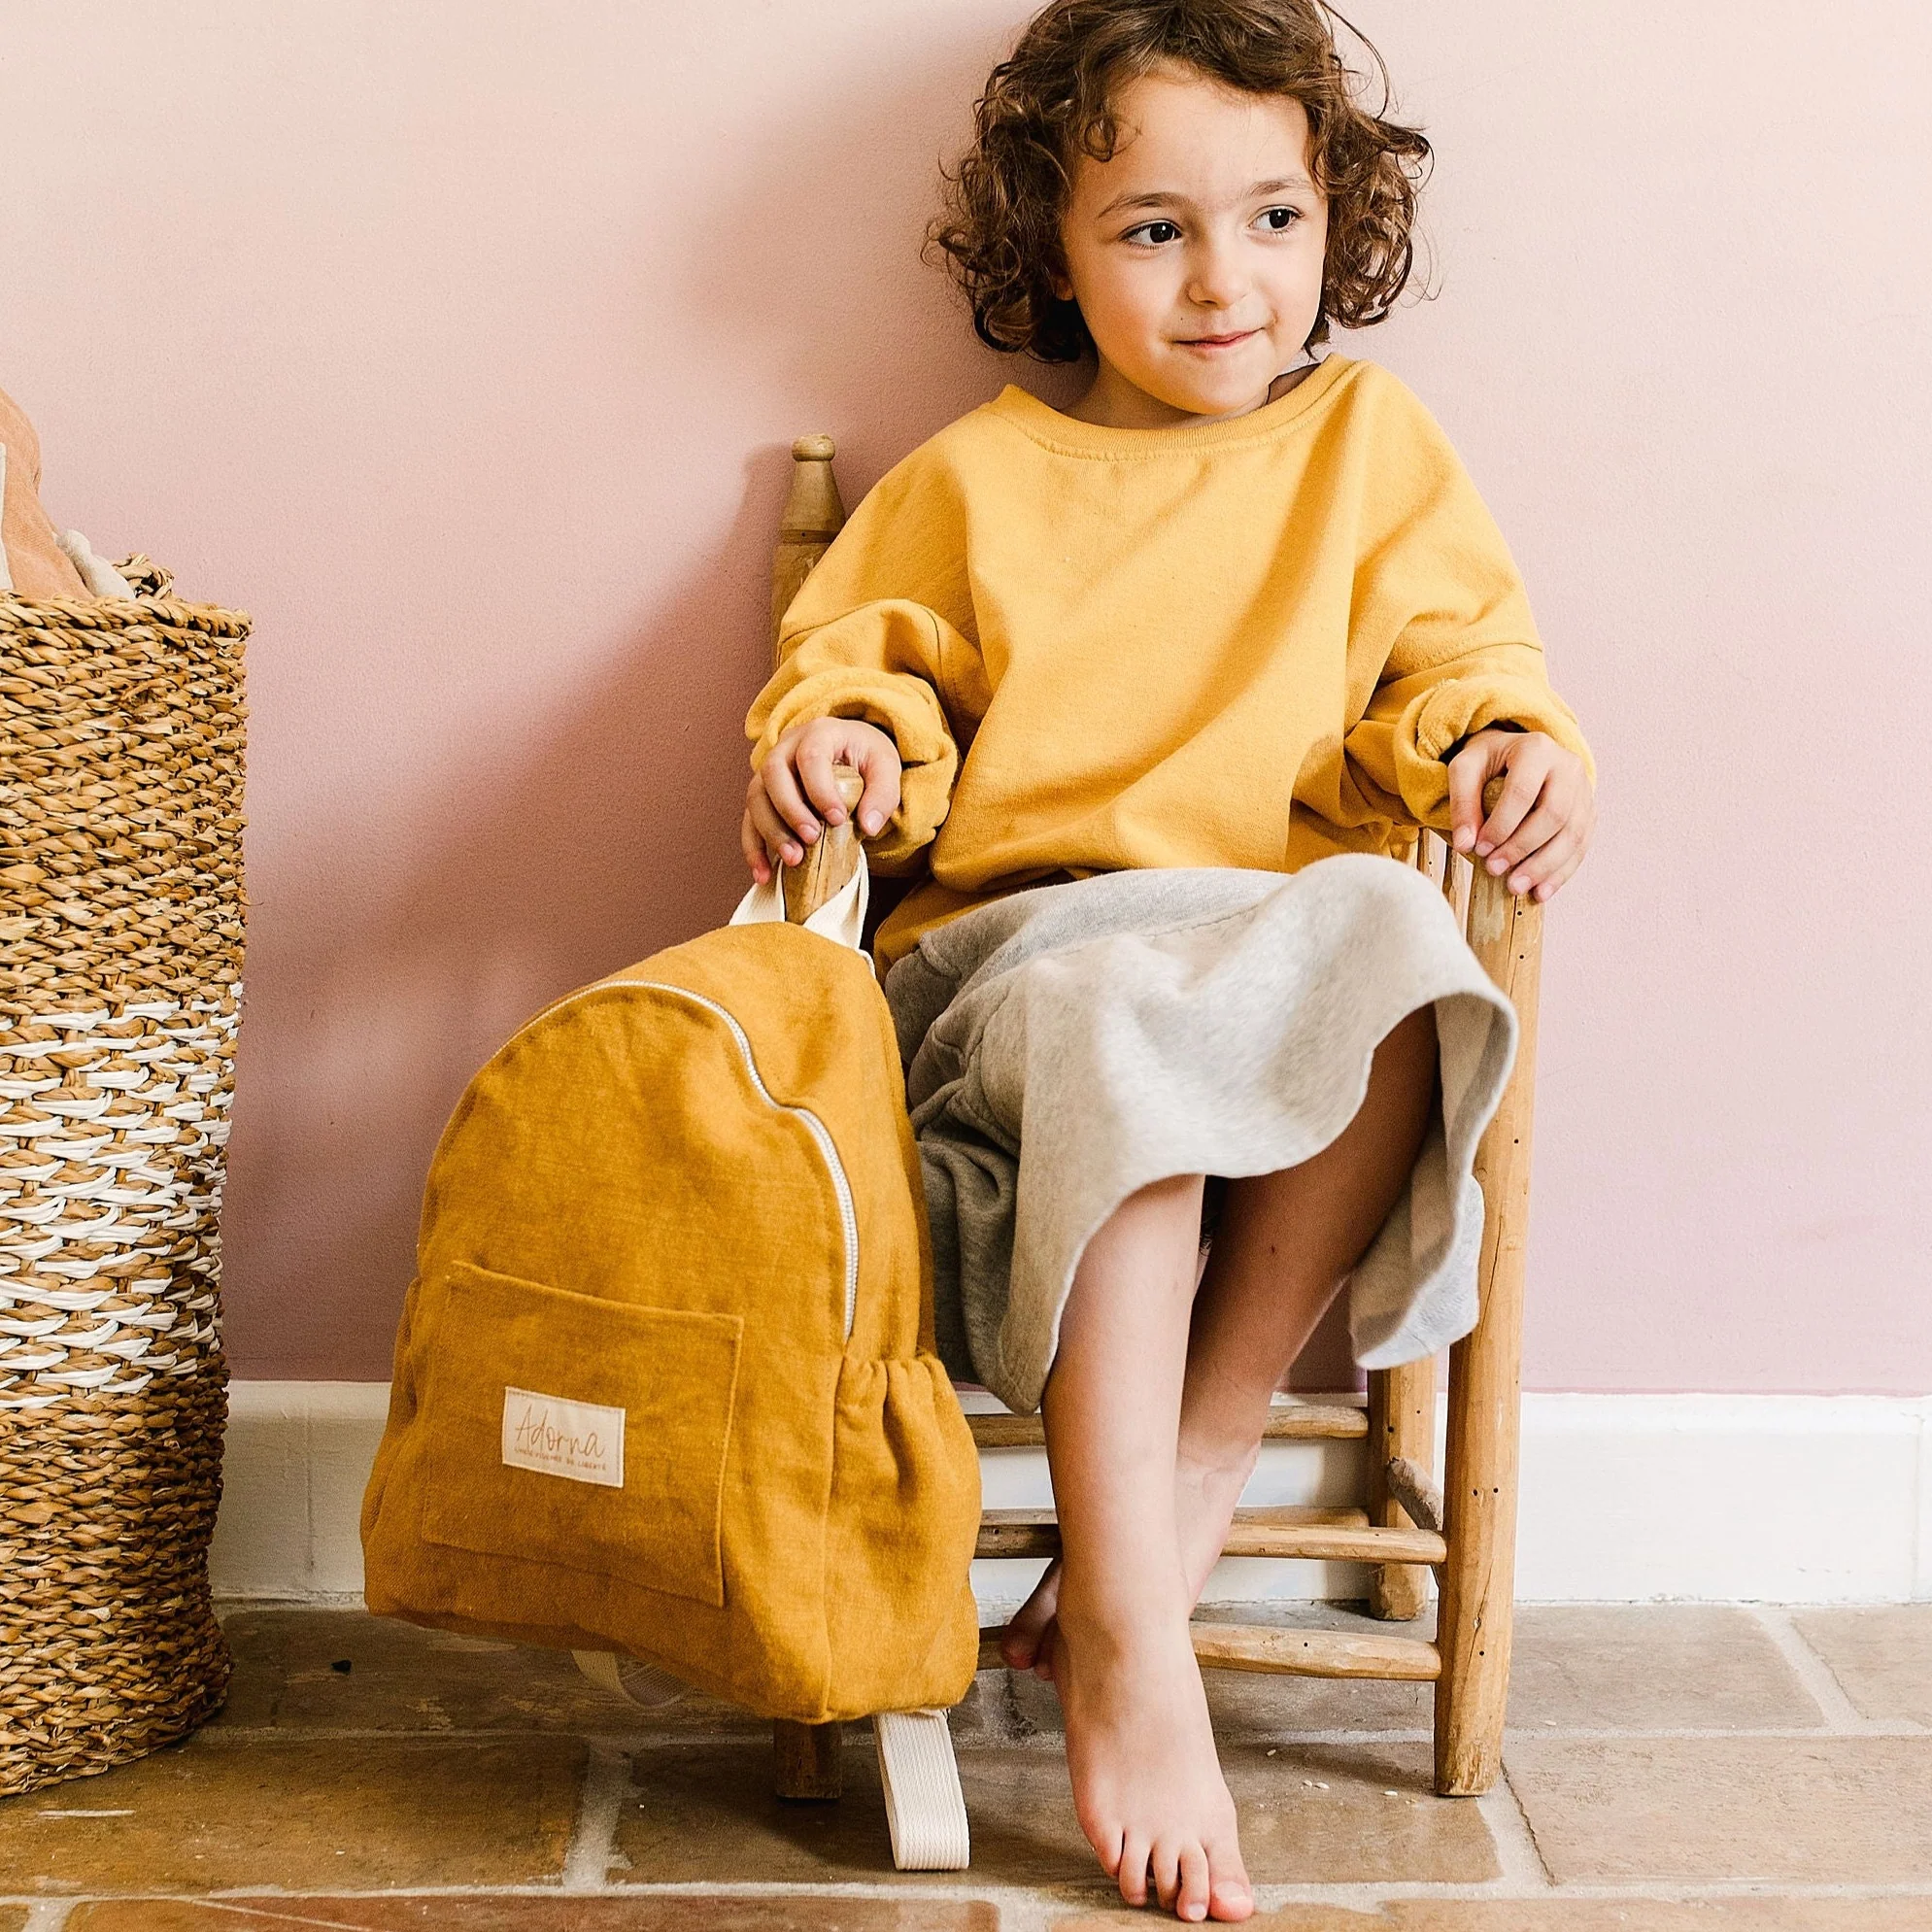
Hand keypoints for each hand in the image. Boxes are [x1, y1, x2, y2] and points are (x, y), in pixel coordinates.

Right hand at [742, 716, 901, 884]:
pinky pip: (749, 820)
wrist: (849, 748)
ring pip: (755, 797)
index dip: (820, 790)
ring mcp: (769, 770)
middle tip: (812, 838)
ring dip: (771, 832)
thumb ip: (883, 794)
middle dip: (790, 811)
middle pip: (773, 774)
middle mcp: (786, 747)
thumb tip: (869, 826)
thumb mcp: (885, 766)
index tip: (837, 818)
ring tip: (794, 859)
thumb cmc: (865, 756)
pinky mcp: (762, 794)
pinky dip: (753, 848)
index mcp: (819, 733)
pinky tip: (763, 873)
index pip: (811, 758)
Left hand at [1446, 727, 1593, 901]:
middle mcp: (1567, 766)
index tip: (1480, 849)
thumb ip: (1461, 802)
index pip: (1522, 792)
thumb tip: (1465, 844)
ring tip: (1516, 887)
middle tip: (1495, 870)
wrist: (1519, 755)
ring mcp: (1583, 790)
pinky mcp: (1589, 811)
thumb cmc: (1490, 762)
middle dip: (1523, 848)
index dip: (1501, 824)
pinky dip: (1561, 872)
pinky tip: (1541, 892)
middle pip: (1554, 814)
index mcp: (1536, 749)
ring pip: (1573, 834)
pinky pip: (1581, 846)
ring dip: (1544, 866)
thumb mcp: (1466, 769)